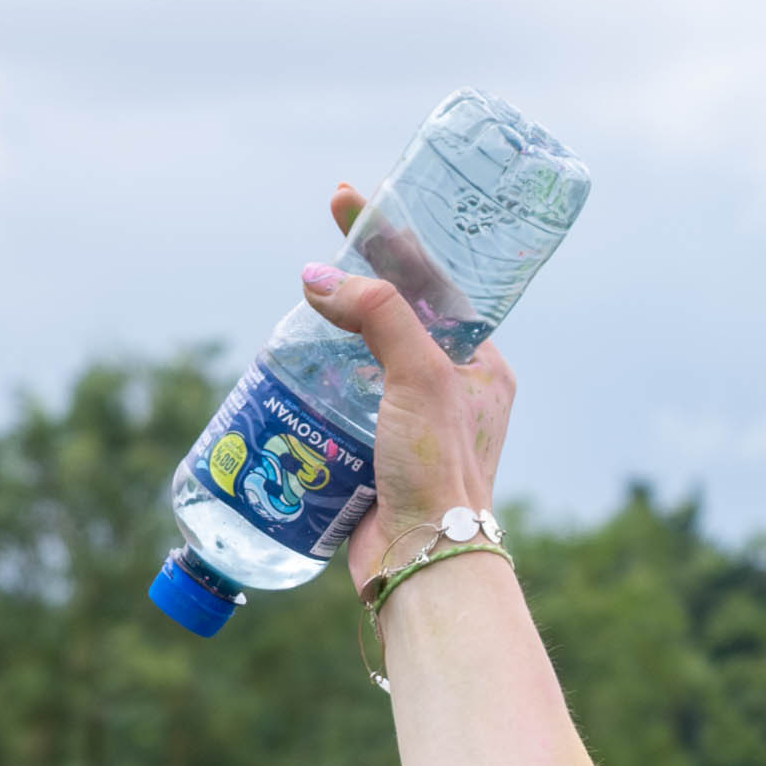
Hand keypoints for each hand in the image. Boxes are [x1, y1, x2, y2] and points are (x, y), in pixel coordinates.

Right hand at [299, 183, 518, 578]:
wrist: (420, 564)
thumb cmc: (438, 471)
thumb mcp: (418, 376)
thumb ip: (378, 316)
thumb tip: (320, 278)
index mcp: (481, 365)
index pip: (431, 282)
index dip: (387, 240)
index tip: (348, 200)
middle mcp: (450, 392)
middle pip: (394, 319)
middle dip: (352, 288)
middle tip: (313, 260)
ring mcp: (410, 427)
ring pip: (360, 363)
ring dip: (325, 340)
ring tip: (294, 316)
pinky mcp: (374, 459)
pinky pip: (338, 407)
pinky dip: (311, 388)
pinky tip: (285, 376)